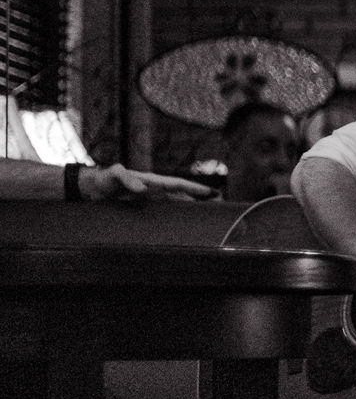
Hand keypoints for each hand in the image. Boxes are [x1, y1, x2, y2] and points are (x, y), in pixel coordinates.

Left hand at [80, 164, 216, 202]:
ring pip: (177, 203)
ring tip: (209, 214)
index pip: (177, 184)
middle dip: (200, 197)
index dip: (194, 188)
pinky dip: (178, 215)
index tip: (210, 193)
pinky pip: (166, 211)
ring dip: (192, 207)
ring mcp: (151, 198)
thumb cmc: (104, 180)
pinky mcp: (145, 207)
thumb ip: (127, 178)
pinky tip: (185, 223)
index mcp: (151, 180)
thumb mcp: (114, 175)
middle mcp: (155, 189)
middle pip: (182, 193)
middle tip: (220, 202)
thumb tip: (143, 188)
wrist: (93, 188)